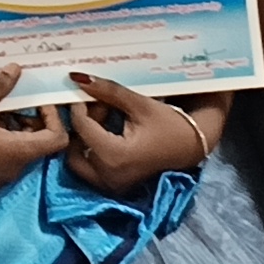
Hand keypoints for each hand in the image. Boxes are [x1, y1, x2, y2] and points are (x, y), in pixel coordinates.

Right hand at [0, 66, 68, 189]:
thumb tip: (15, 68)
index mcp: (18, 152)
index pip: (56, 138)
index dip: (54, 117)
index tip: (40, 100)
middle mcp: (14, 168)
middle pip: (39, 143)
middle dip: (33, 119)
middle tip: (20, 97)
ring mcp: (0, 174)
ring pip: (21, 148)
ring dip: (16, 126)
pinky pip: (6, 155)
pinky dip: (4, 138)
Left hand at [63, 72, 218, 195]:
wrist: (190, 146)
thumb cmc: (168, 122)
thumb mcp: (138, 103)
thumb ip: (107, 91)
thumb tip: (77, 77)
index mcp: (115, 155)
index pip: (82, 128)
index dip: (79, 107)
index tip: (85, 93)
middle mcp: (109, 176)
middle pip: (74, 148)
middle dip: (81, 127)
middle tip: (98, 109)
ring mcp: (111, 185)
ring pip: (78, 161)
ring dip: (83, 140)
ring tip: (103, 120)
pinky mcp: (113, 186)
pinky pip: (89, 169)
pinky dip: (90, 151)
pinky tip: (106, 133)